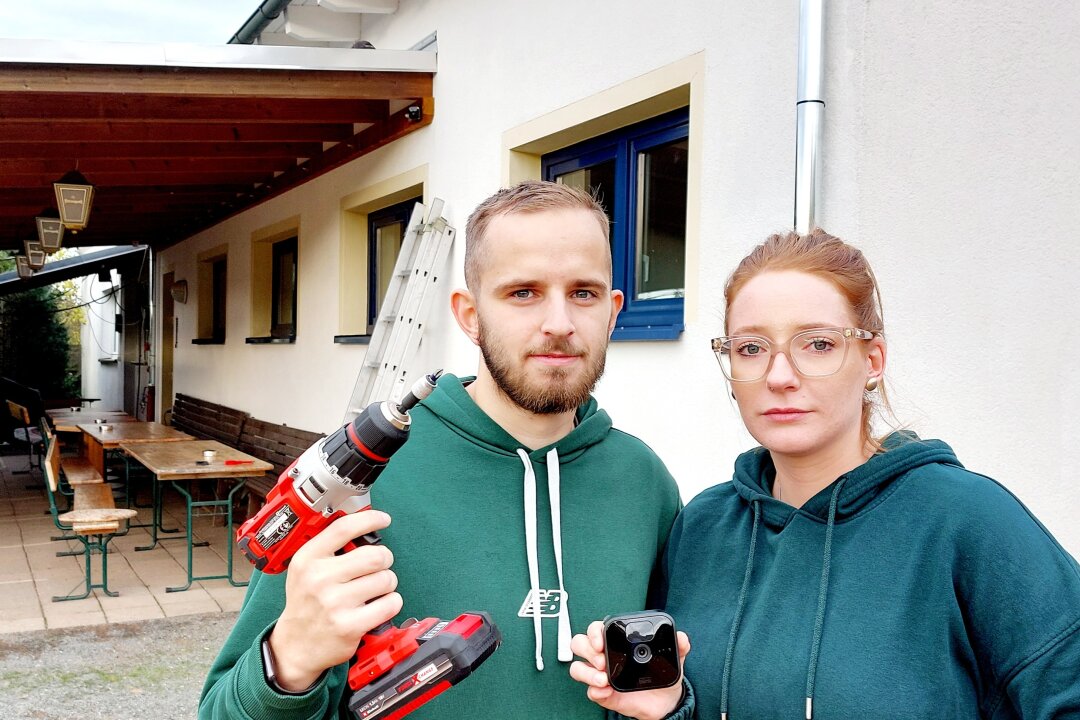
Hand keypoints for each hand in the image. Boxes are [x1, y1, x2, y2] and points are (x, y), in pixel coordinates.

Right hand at [269, 510, 402, 691]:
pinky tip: (379, 605)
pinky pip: (390, 604)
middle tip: (379, 566)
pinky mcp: (350, 626)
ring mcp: (335, 603)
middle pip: (375, 555)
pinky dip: (392, 602)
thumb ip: (329, 548)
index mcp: (308, 559)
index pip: (344, 528)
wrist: (295, 646)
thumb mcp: (305, 569)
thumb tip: (365, 527)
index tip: (383, 519)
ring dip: (388, 583)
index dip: (370, 520)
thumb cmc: (306, 603)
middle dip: (384, 559)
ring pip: (386, 579)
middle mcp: (319, 579)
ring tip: (375, 589)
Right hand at [569, 620, 689, 719]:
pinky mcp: (604, 695)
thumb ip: (679, 645)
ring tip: (603, 678)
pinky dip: (595, 691)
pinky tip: (606, 691)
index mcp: (617, 642)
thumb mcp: (673, 658)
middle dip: (587, 649)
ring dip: (586, 672)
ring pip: (578, 668)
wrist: (666, 701)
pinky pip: (590, 692)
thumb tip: (682, 637)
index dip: (594, 631)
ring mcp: (601, 676)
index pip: (597, 629)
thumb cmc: (662, 674)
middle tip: (601, 660)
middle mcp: (604, 656)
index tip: (601, 641)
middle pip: (579, 644)